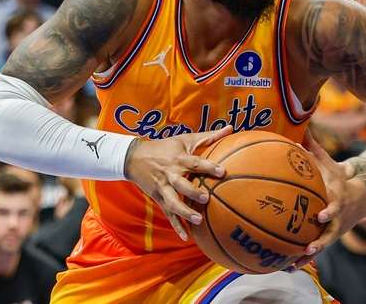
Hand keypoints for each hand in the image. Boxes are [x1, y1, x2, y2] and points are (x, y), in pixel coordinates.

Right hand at [125, 125, 232, 240]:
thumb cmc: (165, 147)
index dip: (208, 166)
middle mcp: (170, 174)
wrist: (134, 158)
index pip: (195, 162)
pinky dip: (176, 225)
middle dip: (192, 192)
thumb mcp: (185, 139)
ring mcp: (163, 188)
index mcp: (178, 159)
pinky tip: (185, 237)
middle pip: (181, 184)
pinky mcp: (158, 198)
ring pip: (173, 202)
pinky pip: (168, 214)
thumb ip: (209, 136)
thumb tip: (230, 128)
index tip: (222, 171)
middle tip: (206, 198)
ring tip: (198, 220)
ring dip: (184, 212)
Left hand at [292, 131, 365, 268]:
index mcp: (336, 202)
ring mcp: (333, 231)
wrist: (361, 199)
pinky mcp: (328, 238)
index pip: (334, 208)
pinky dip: (303, 259)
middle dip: (320, 241)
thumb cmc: (340, 179)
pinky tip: (288, 267)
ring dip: (310, 255)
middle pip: (329, 233)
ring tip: (295, 263)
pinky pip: (315, 250)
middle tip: (308, 247)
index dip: (329, 212)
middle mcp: (336, 219)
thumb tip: (300, 130)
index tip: (321, 215)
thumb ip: (314, 149)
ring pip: (322, 246)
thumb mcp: (330, 164)